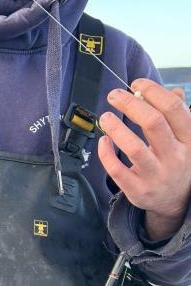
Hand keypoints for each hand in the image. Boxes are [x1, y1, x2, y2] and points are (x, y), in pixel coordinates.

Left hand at [98, 79, 190, 241]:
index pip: (173, 109)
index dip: (153, 91)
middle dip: (130, 104)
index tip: (137, 83)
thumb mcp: (185, 139)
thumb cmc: (176, 161)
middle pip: (153, 123)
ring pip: (134, 148)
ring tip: (106, 117)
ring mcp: (156, 175)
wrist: (176, 202)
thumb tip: (172, 91)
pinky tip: (103, 140)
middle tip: (114, 96)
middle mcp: (175, 157)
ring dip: (116, 128)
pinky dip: (106, 153)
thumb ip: (177, 116)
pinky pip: (117, 170)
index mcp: (189, 139)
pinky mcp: (138, 190)